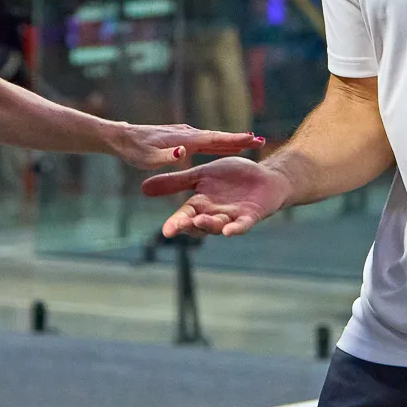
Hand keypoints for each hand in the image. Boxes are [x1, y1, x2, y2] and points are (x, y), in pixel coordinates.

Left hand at [110, 122, 261, 170]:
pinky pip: (206, 142)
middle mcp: (188, 135)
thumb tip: (183, 152)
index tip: (252, 140)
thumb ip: (166, 157)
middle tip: (260, 141)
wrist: (122, 137)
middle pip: (218, 137)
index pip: (214, 140)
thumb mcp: (147, 158)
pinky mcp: (183, 139)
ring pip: (214, 139)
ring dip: (232, 141)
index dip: (233, 141)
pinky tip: (227, 147)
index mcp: (184, 140)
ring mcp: (186, 136)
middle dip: (239, 139)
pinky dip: (220, 143)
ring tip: (251, 143)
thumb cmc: (134, 151)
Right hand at [141, 156, 292, 237]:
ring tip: (200, 220)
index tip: (166, 231)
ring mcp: (232, 217)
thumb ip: (176, 182)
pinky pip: (241, 226)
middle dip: (189, 226)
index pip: (184, 216)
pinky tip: (228, 232)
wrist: (264, 176)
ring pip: (218, 226)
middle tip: (178, 227)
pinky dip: (235, 229)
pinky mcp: (250, 216)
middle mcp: (214, 214)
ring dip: (209, 225)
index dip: (176, 224)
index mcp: (200, 204)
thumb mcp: (200, 175)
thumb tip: (143, 188)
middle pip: (199, 224)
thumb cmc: (232, 177)